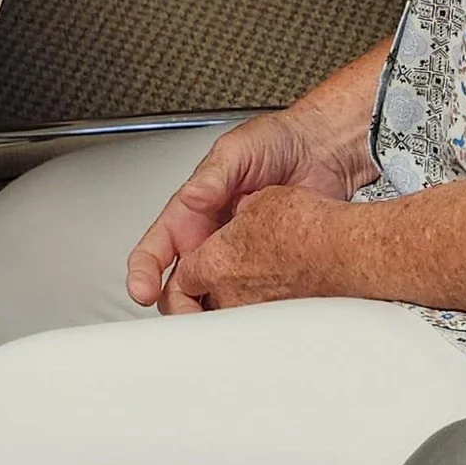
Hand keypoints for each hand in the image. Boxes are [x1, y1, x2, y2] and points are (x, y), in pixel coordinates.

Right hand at [127, 104, 375, 308]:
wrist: (323, 152)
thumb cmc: (277, 142)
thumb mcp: (237, 150)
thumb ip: (212, 175)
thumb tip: (192, 196)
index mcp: (191, 212)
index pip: (155, 249)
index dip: (143, 272)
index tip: (142, 290)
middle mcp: (210, 239)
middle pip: (179, 285)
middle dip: (176, 305)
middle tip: (187, 316)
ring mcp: (239, 258)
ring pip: (213, 299)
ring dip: (210, 314)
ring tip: (217, 322)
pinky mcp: (269, 269)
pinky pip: (252, 299)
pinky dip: (247, 311)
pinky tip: (251, 314)